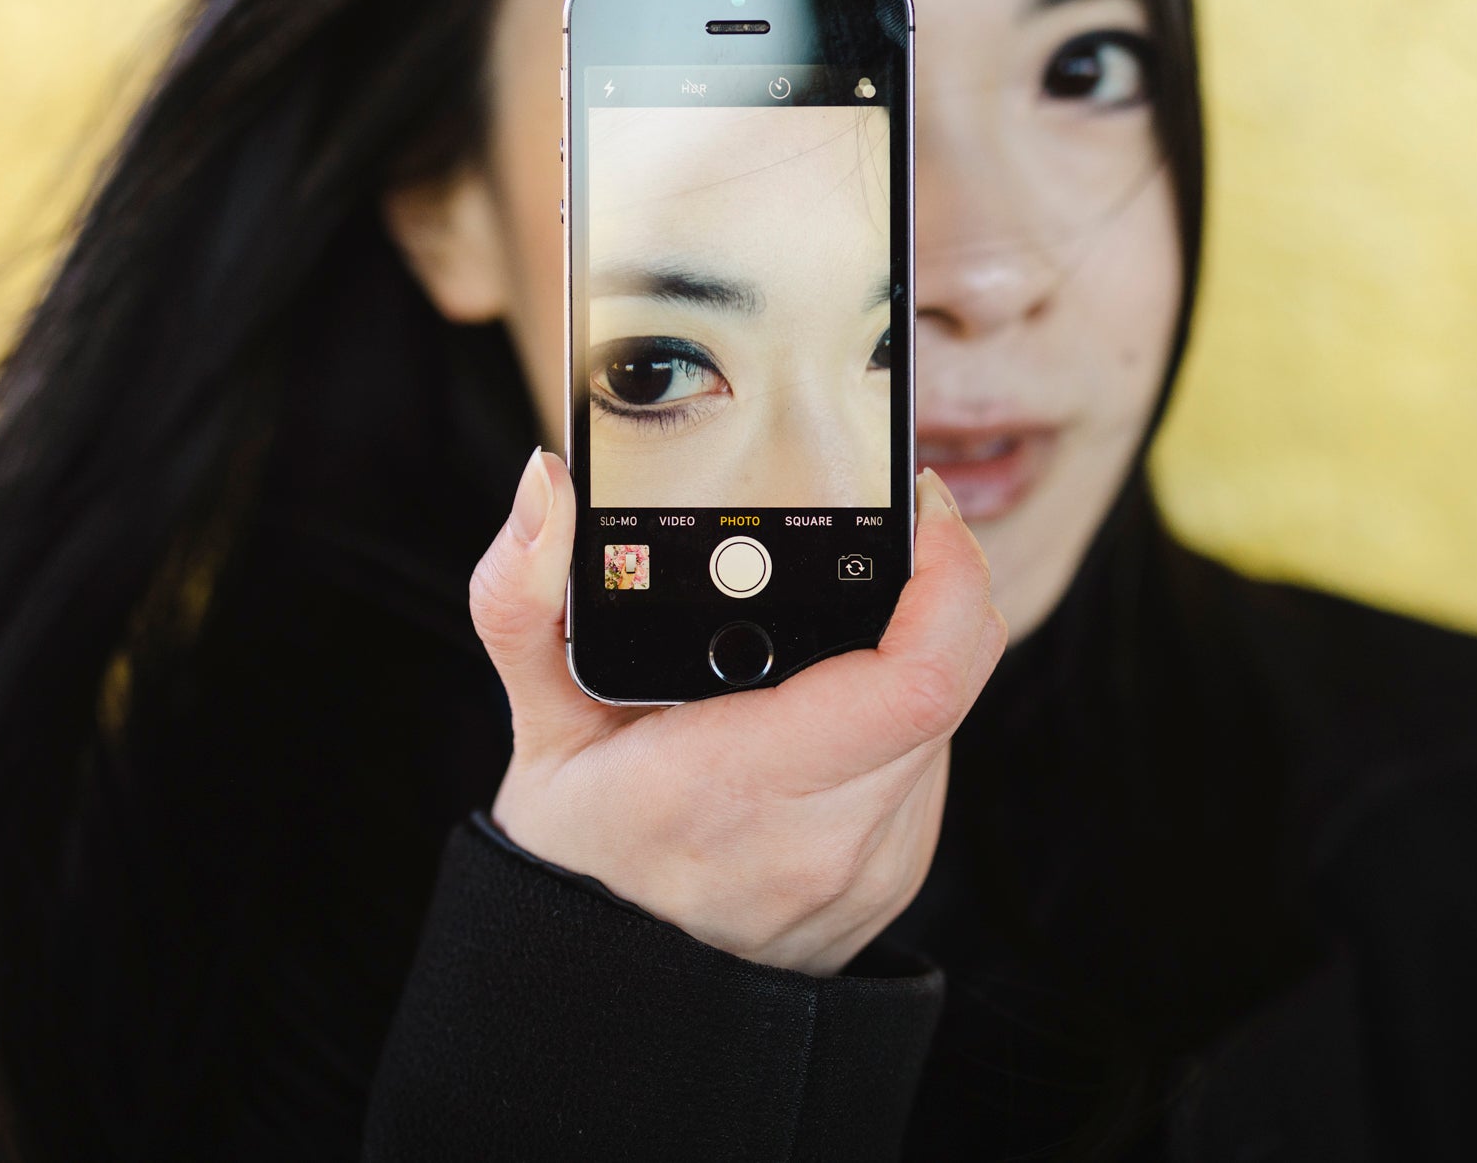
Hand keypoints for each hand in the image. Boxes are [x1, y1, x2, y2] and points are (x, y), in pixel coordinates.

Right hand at [471, 451, 1001, 975]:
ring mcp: (871, 867)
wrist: (606, 990)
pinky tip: (831, 698)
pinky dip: (899, 713)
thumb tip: (545, 485)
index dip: (949, 576)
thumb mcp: (532, 719)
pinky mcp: (893, 877)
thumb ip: (522, 595)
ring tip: (841, 617)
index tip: (922, 509)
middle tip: (890, 529)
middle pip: (954, 680)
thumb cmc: (575, 851)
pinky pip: (930, 764)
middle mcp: (825, 837)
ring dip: (916, 651)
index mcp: (741, 784)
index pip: (917, 678)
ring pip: (950, 718)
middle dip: (935, 588)